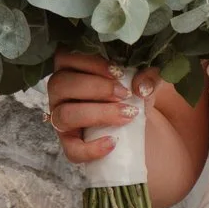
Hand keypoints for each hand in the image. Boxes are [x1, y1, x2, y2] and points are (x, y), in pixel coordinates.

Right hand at [47, 52, 155, 167]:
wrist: (141, 127)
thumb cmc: (134, 94)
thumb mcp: (146, 81)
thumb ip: (149, 76)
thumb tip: (141, 86)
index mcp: (71, 69)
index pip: (64, 57)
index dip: (89, 63)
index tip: (118, 71)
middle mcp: (60, 93)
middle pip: (59, 85)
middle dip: (95, 88)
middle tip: (124, 94)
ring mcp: (62, 119)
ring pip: (64, 115)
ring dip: (97, 113)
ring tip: (127, 115)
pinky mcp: (70, 144)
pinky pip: (72, 150)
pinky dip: (92, 148)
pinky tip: (114, 142)